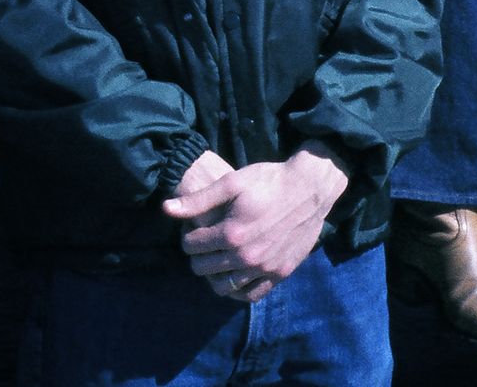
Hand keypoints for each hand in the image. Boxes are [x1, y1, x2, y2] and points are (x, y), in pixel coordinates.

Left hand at [160, 144, 348, 301]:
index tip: (194, 228)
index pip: (191, 246)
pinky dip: (237, 291)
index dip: (187, 236)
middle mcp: (246, 257)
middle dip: (197, 255)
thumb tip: (166, 210)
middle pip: (203, 269)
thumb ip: (198, 200)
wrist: (310, 188)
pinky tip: (234, 276)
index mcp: (231, 234)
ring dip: (213, 276)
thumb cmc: (269, 180)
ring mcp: (264, 269)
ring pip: (224, 287)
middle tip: (203, 243)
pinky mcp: (280, 274)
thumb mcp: (232, 183)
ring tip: (216, 260)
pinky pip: (251, 295)